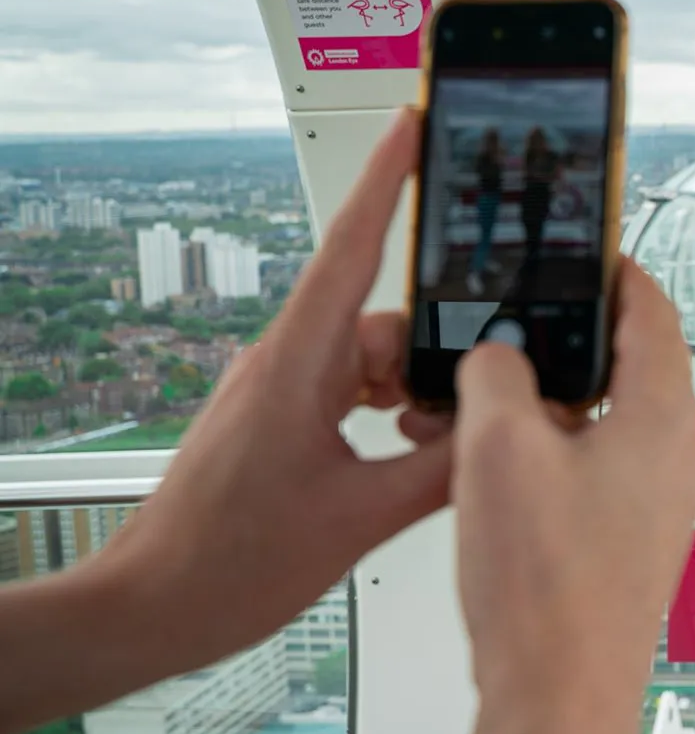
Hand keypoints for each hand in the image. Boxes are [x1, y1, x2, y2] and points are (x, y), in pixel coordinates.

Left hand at [114, 107, 453, 674]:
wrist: (150, 610)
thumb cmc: (224, 565)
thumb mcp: (362, 518)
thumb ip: (445, 468)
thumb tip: (504, 431)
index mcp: (297, 364)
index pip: (354, 248)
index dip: (389, 180)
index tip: (417, 124)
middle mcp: (285, 364)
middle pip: (388, 321)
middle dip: (441, 349)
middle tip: (486, 384)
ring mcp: (280, 392)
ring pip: (376, 362)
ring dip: (418, 394)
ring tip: (442, 446)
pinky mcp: (279, 421)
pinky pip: (353, 391)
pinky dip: (392, 414)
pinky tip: (410, 457)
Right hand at [455, 260, 694, 733]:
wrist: (559, 696)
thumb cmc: (546, 587)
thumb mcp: (497, 449)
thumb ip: (495, 375)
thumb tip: (497, 354)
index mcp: (662, 414)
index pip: (649, 308)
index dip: (609, 270)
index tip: (578, 249)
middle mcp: (675, 453)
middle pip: (625, 363)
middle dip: (558, 341)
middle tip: (505, 321)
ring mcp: (657, 501)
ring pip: (601, 419)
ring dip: (540, 403)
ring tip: (472, 400)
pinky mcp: (630, 540)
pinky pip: (592, 469)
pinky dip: (544, 452)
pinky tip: (486, 464)